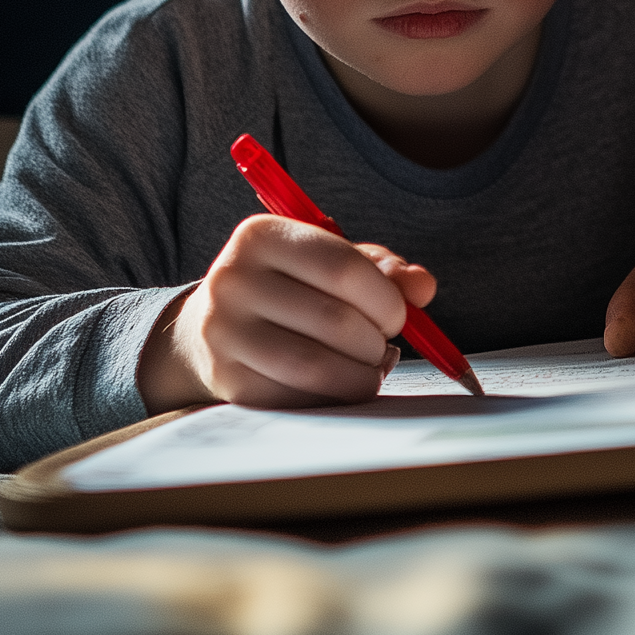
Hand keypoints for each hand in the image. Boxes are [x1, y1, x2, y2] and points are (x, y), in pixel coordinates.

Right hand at [137, 215, 436, 410]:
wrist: (210, 328)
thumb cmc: (289, 287)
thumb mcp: (331, 261)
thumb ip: (384, 269)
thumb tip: (423, 287)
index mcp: (262, 235)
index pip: (341, 267)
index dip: (385, 298)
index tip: (399, 316)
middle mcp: (233, 280)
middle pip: (332, 319)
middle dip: (376, 341)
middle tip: (385, 347)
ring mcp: (223, 333)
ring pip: (313, 366)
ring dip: (359, 376)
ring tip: (372, 370)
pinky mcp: (225, 381)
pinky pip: (294, 398)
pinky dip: (332, 399)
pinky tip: (341, 387)